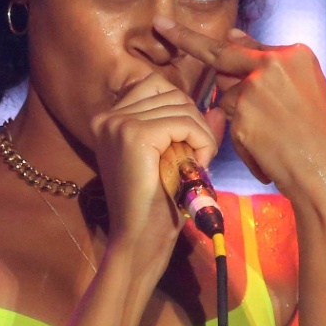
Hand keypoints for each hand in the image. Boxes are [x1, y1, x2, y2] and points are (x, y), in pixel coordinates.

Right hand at [88, 71, 220, 267]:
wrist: (139, 239)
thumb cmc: (156, 204)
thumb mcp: (173, 157)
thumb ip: (191, 129)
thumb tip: (217, 108)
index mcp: (109, 118)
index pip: (157, 86)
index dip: (183, 111)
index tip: (188, 145)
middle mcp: (108, 116)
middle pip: (172, 93)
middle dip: (195, 124)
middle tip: (196, 159)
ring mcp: (118, 123)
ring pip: (182, 106)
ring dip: (200, 135)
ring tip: (194, 166)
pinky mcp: (135, 135)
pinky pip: (185, 123)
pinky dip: (201, 142)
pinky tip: (195, 167)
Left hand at [161, 25, 325, 213]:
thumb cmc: (323, 139)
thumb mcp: (304, 93)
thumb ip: (269, 68)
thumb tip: (233, 36)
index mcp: (295, 54)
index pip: (246, 45)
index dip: (216, 41)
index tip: (176, 24)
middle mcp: (274, 63)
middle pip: (220, 55)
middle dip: (186, 39)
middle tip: (161, 25)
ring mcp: (255, 87)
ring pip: (225, 99)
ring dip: (240, 121)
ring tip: (275, 144)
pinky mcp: (242, 114)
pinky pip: (229, 127)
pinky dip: (245, 145)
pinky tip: (269, 158)